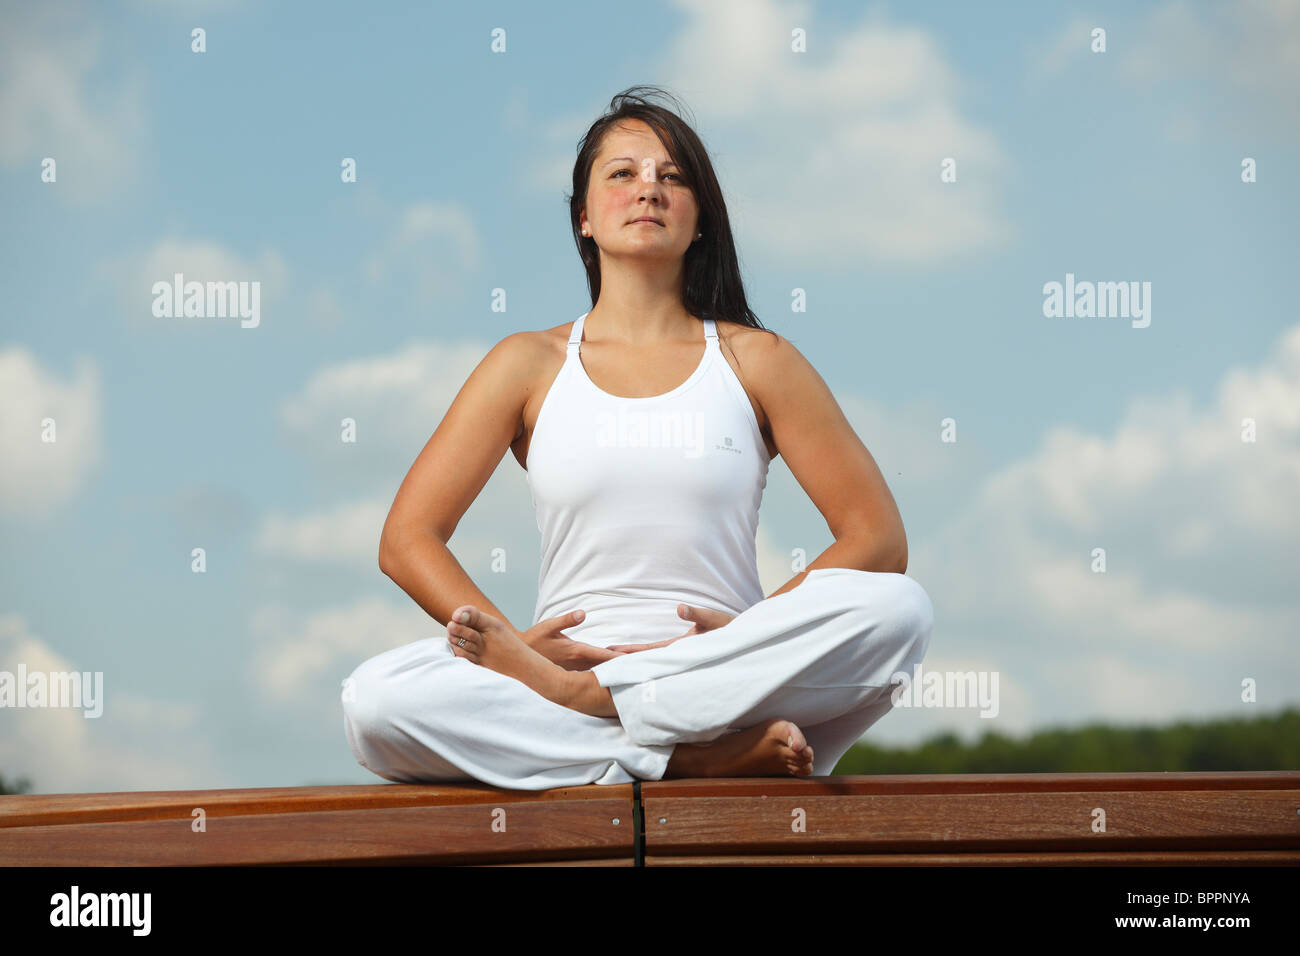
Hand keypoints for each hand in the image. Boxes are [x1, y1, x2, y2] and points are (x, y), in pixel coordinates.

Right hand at [520, 610, 629, 671]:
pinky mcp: (575, 671)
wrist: (522, 656)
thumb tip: (583, 612)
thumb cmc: (534, 639)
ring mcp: (578, 670)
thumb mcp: (548, 626)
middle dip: (627, 667)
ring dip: (619, 671)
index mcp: (577, 652)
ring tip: (639, 671)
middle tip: (648, 667)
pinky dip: (608, 672)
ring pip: (603, 672)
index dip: (622, 659)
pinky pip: (596, 673)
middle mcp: (581, 664)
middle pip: (609, 666)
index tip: (638, 661)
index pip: (605, 657)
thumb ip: (567, 620)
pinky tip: (618, 673)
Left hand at [607, 604, 735, 653]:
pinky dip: (648, 655)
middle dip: (626, 659)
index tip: (612, 654)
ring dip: (634, 658)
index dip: (631, 653)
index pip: (651, 652)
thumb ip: (698, 614)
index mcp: (682, 648)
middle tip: (601, 660)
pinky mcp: (685, 651)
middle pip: (646, 658)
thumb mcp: (715, 619)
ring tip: (612, 657)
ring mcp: (681, 654)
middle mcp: (678, 654)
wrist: (744, 642)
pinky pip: (662, 655)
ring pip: (652, 658)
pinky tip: (638, 656)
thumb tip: (680, 608)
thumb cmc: (730, 629)